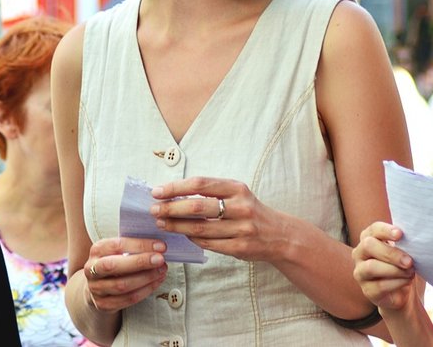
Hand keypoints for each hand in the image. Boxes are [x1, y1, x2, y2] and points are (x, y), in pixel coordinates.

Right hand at [83, 237, 167, 312]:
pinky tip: (156, 282)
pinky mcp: (103, 304)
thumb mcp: (120, 249)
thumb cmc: (116, 260)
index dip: (140, 245)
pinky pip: (127, 299)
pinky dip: (145, 290)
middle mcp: (91, 269)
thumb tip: (159, 245)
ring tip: (162, 270)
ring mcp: (96, 289)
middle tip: (161, 259)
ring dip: (146, 278)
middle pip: (114, 266)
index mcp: (97, 250)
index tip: (161, 246)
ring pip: (122, 285)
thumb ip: (134, 246)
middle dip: (140, 262)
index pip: (117, 245)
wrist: (100, 284)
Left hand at [150, 177, 287, 261]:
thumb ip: (211, 193)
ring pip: (200, 228)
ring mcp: (241, 229)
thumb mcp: (236, 194)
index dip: (176, 187)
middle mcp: (240, 207)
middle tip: (154, 210)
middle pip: (197, 207)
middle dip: (171, 208)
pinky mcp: (239, 248)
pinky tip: (182, 235)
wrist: (279, 235)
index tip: (157, 191)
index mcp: (237, 188)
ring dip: (176, 226)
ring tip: (162, 223)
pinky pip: (208, 244)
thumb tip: (174, 193)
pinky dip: (192, 239)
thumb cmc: (250, 210)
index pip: (200, 184)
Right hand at [351, 222, 416, 311]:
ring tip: (410, 272)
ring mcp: (361, 272)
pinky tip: (407, 281)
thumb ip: (406, 242)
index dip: (385, 230)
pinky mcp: (367, 290)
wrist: (407, 292)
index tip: (400, 234)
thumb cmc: (405, 265)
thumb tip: (414, 236)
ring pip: (371, 267)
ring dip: (394, 270)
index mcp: (370, 238)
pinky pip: (379, 285)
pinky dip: (396, 283)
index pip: (373, 229)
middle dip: (391, 253)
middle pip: (368, 245)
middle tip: (409, 261)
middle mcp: (360, 253)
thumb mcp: (407, 251)